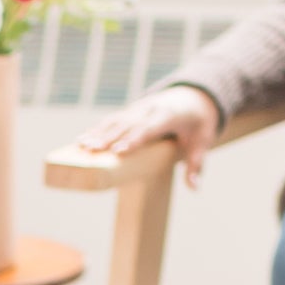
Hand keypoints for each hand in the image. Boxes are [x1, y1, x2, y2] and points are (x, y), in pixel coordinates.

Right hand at [68, 83, 220, 186]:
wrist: (194, 96)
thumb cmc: (199, 122)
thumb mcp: (204, 140)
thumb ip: (197, 164)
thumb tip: (194, 188)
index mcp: (169, 114)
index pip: (149, 127)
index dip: (134, 139)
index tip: (118, 151)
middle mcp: (151, 108)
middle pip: (127, 123)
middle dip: (108, 136)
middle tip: (91, 149)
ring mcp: (138, 108)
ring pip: (116, 120)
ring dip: (98, 132)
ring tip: (81, 145)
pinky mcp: (130, 111)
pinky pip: (112, 120)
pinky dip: (96, 129)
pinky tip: (81, 139)